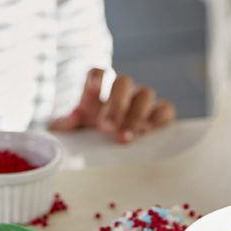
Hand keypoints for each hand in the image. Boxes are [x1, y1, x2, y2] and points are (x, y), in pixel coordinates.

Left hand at [49, 68, 175, 143]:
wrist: (108, 157)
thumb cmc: (86, 141)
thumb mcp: (70, 135)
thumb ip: (63, 126)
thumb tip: (72, 116)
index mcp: (95, 93)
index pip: (97, 72)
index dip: (97, 77)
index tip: (94, 88)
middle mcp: (121, 93)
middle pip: (124, 81)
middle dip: (116, 104)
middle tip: (106, 128)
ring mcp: (141, 102)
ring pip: (146, 93)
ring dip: (136, 114)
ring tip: (124, 138)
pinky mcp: (160, 116)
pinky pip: (166, 108)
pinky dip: (159, 118)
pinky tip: (148, 131)